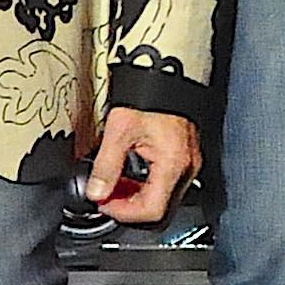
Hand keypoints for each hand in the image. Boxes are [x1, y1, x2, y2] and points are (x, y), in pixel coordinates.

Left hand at [83, 105, 199, 226]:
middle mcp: (186, 167)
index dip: (123, 212)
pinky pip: (166, 183)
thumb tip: (96, 192)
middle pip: (159, 209)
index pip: (151, 210)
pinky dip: (145, 185)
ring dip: (136, 197)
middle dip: (129, 207)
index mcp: (174, 164)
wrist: (167, 72)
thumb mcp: (120, 130)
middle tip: (107, 196)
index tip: (103, 203)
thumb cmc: (151, 95)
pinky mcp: (185, 155)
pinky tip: (129, 174)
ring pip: (163, 197)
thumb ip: (106, 166)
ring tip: (113, 184)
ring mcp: (188, 162)